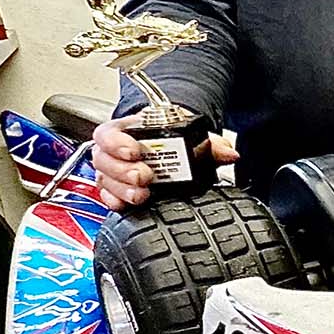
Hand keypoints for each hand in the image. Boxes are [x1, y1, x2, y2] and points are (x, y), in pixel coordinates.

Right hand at [91, 118, 237, 210]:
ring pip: (104, 179)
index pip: (108, 133)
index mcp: (127, 129)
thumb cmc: (172, 137)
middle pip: (104, 159)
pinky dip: (116, 201)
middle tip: (144, 177)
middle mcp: (114, 149)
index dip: (116, 142)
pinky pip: (107, 196)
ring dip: (121, 188)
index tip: (134, 151)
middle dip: (122, 171)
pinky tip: (127, 204)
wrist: (171, 148)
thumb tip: (229, 153)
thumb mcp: (190, 135)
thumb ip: (211, 144)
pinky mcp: (116, 188)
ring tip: (142, 194)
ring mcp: (113, 170)